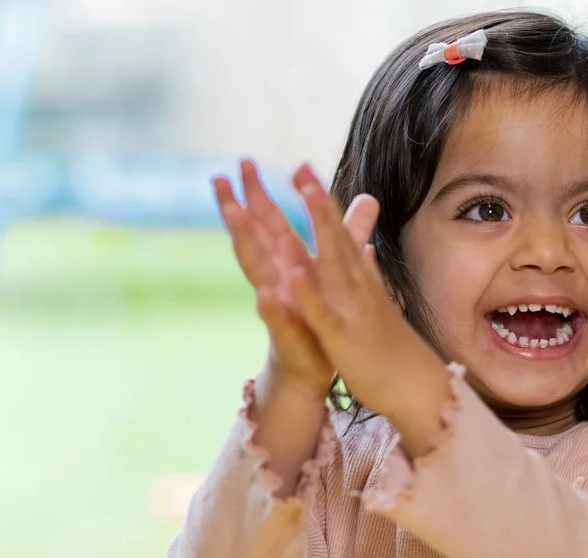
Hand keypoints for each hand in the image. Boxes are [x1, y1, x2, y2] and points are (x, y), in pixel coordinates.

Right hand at [213, 160, 376, 396]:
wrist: (313, 366)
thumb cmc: (318, 317)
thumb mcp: (334, 271)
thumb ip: (349, 234)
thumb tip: (367, 198)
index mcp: (286, 263)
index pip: (269, 222)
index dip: (258, 193)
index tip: (244, 161)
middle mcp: (276, 280)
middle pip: (253, 239)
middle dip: (236, 209)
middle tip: (220, 179)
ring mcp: (277, 305)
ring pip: (256, 271)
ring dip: (245, 244)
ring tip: (232, 217)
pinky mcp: (286, 333)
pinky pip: (276, 319)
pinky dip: (271, 306)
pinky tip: (264, 292)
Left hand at [286, 168, 451, 455]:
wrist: (419, 389)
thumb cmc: (395, 350)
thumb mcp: (378, 305)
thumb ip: (367, 272)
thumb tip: (362, 246)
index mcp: (361, 284)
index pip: (340, 235)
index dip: (322, 202)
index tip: (304, 168)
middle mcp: (358, 290)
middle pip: (336, 240)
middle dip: (319, 203)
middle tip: (300, 166)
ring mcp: (352, 312)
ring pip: (333, 266)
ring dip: (319, 231)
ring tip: (302, 199)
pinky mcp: (344, 339)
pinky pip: (324, 313)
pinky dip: (309, 292)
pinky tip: (292, 271)